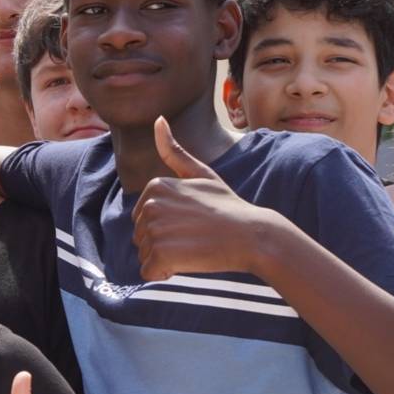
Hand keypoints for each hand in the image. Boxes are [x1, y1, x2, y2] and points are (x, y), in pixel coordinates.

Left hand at [131, 118, 278, 280]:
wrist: (252, 235)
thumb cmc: (228, 207)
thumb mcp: (201, 174)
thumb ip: (174, 152)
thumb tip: (158, 119)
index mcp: (155, 186)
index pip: (143, 219)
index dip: (167, 227)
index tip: (192, 222)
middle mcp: (150, 205)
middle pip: (141, 237)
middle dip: (163, 244)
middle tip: (195, 237)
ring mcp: (155, 229)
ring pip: (145, 255)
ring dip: (165, 259)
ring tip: (194, 248)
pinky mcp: (161, 254)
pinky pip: (149, 272)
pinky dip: (165, 274)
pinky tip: (188, 263)